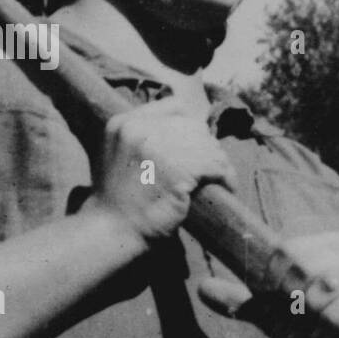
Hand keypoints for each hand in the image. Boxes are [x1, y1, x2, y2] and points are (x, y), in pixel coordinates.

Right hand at [84, 99, 236, 245]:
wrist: (111, 230)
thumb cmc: (117, 199)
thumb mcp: (117, 154)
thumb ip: (143, 137)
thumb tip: (186, 130)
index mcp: (124, 123)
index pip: (175, 107)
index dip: (191, 126)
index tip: (198, 145)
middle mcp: (140, 130)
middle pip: (195, 127)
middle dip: (208, 147)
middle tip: (215, 167)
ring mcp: (158, 150)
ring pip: (208, 146)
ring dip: (220, 163)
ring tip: (224, 179)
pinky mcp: (177, 172)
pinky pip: (215, 166)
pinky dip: (226, 177)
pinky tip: (227, 187)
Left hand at [196, 231, 338, 337]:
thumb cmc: (319, 332)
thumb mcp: (278, 317)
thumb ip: (246, 302)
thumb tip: (203, 288)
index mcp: (326, 244)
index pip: (287, 250)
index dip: (275, 282)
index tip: (281, 305)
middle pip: (305, 266)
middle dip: (294, 302)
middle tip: (298, 320)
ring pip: (325, 287)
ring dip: (312, 318)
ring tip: (313, 331)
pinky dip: (328, 328)